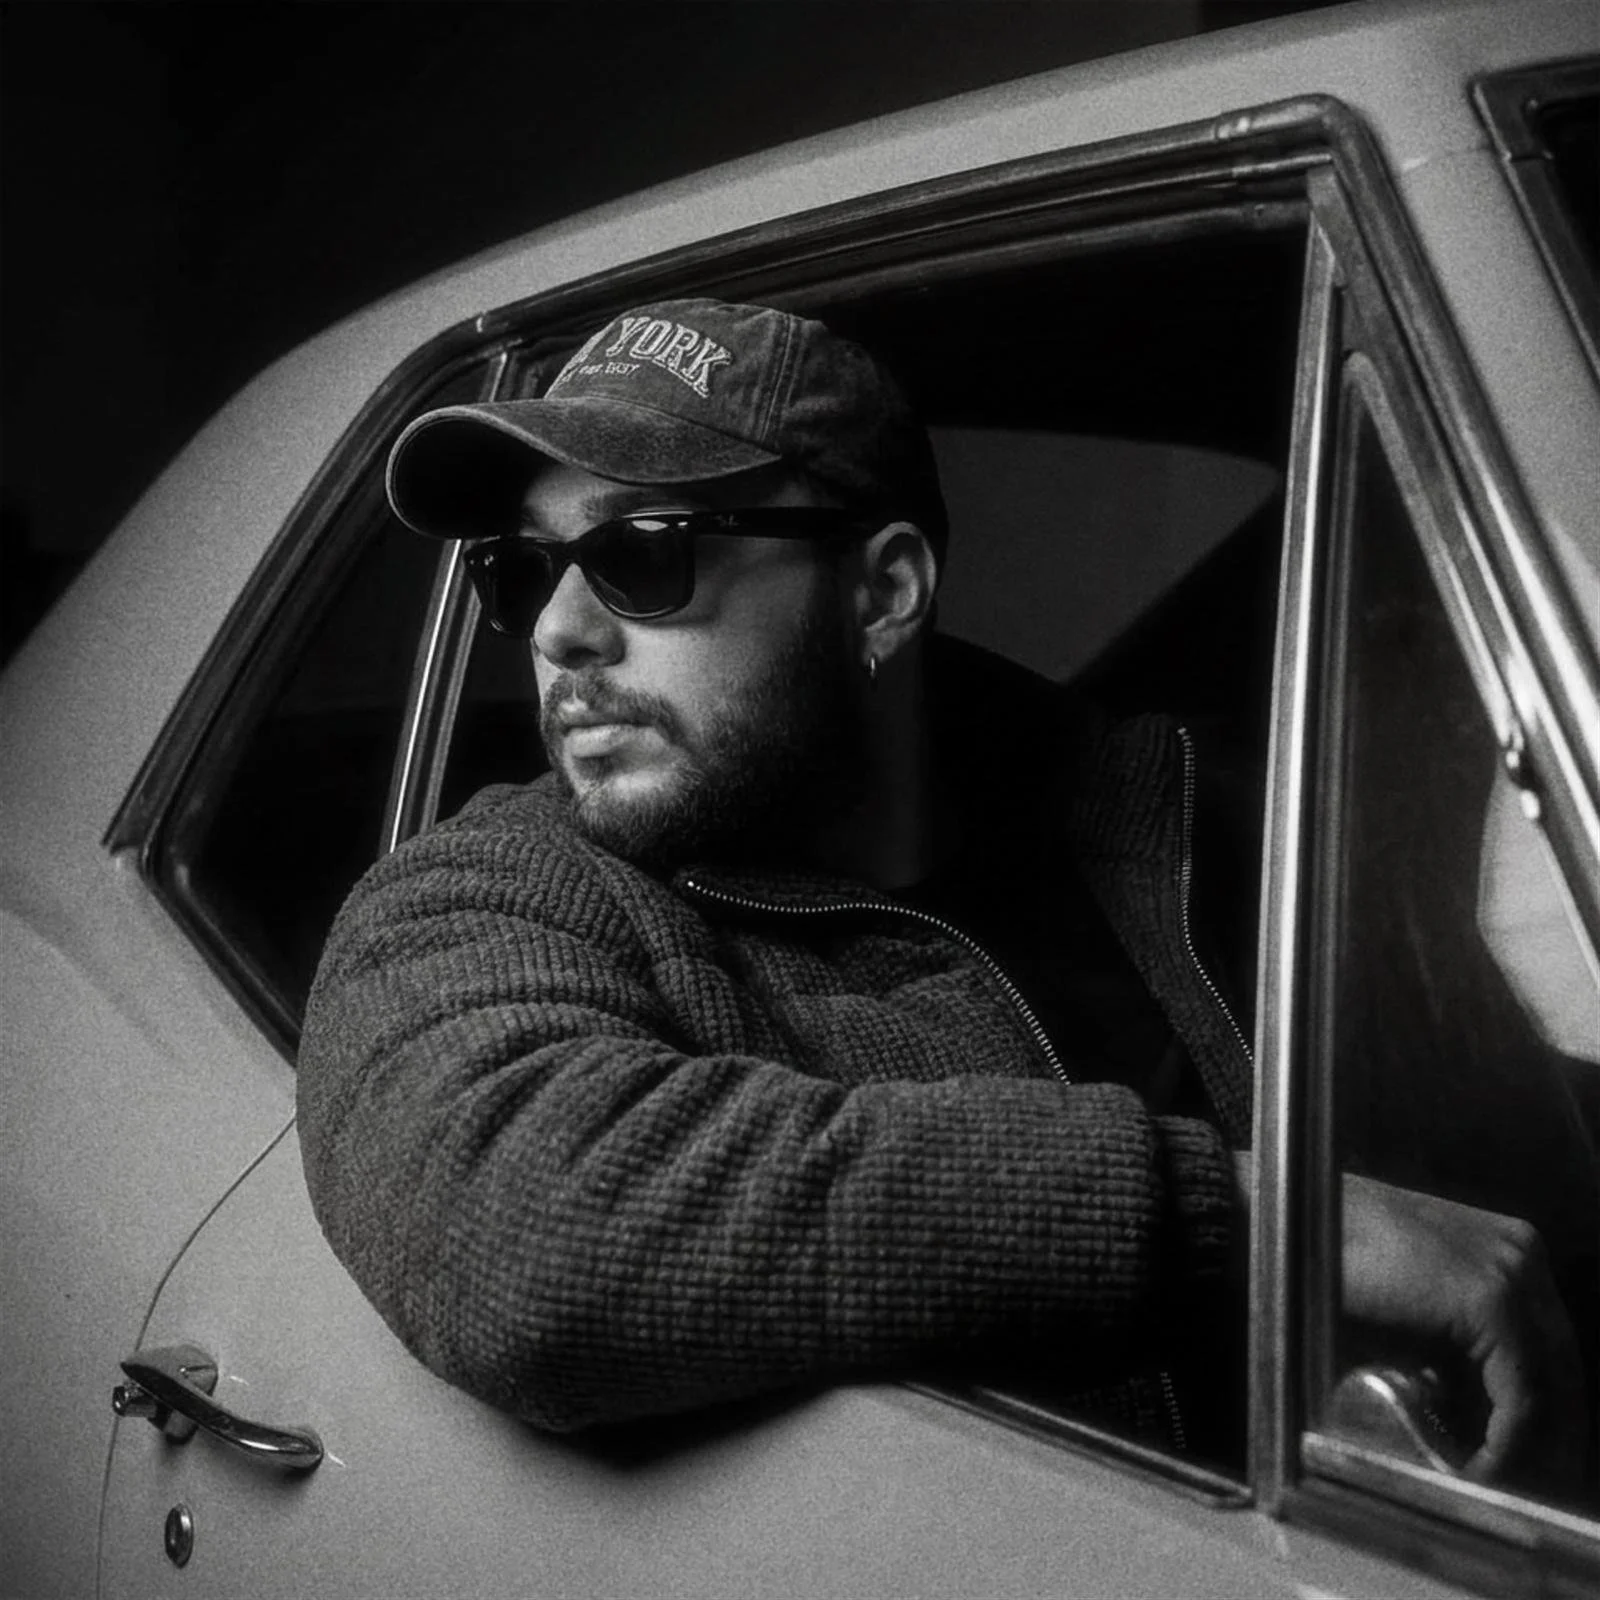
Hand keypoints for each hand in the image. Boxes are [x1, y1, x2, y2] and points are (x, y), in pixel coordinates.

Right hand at [1340, 1173, 1585, 1492]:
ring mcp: (1511, 1270)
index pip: (1552, 1348)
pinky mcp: (1489, 1300)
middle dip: (1546, 1438)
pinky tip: (1474, 1472)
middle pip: (1563, 1368)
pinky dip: (1506, 1446)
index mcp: (1507, 1246)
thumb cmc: (1323, 1266)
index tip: (1519, 1463)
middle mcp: (1521, 1251)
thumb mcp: (1410, 1310)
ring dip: (1525, 1448)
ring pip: (1551, 1387)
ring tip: (1490, 1485)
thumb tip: (1475, 1415)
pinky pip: (1524, 1397)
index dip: (1544, 1416)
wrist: (1272, 1222)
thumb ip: (1453, 1349)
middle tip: (1515, 1485)